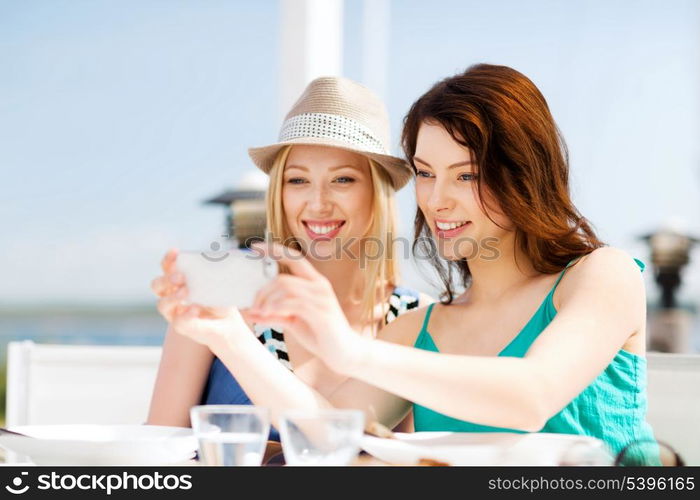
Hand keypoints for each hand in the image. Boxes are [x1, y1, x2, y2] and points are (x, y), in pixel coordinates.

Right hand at [150, 248, 253, 351]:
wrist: (228, 323)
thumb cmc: (220, 300)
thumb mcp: (221, 285)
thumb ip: (218, 274)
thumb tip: (226, 256)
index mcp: (177, 282)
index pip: (166, 268)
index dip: (168, 260)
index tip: (175, 251)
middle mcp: (170, 296)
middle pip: (157, 285)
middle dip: (166, 279)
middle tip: (181, 277)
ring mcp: (174, 313)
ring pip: (162, 305)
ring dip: (172, 297)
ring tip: (185, 292)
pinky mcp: (183, 327)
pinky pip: (179, 322)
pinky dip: (186, 315)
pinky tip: (195, 309)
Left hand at [243, 242, 365, 373]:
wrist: (345, 353)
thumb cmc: (321, 336)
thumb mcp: (294, 322)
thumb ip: (275, 314)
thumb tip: (250, 312)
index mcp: (316, 283)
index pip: (294, 258)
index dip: (274, 250)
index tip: (255, 247)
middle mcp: (320, 286)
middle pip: (283, 278)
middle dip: (263, 292)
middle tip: (253, 307)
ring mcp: (321, 298)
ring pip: (285, 288)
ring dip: (267, 301)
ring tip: (260, 314)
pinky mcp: (320, 312)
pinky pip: (292, 303)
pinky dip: (275, 308)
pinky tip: (268, 316)